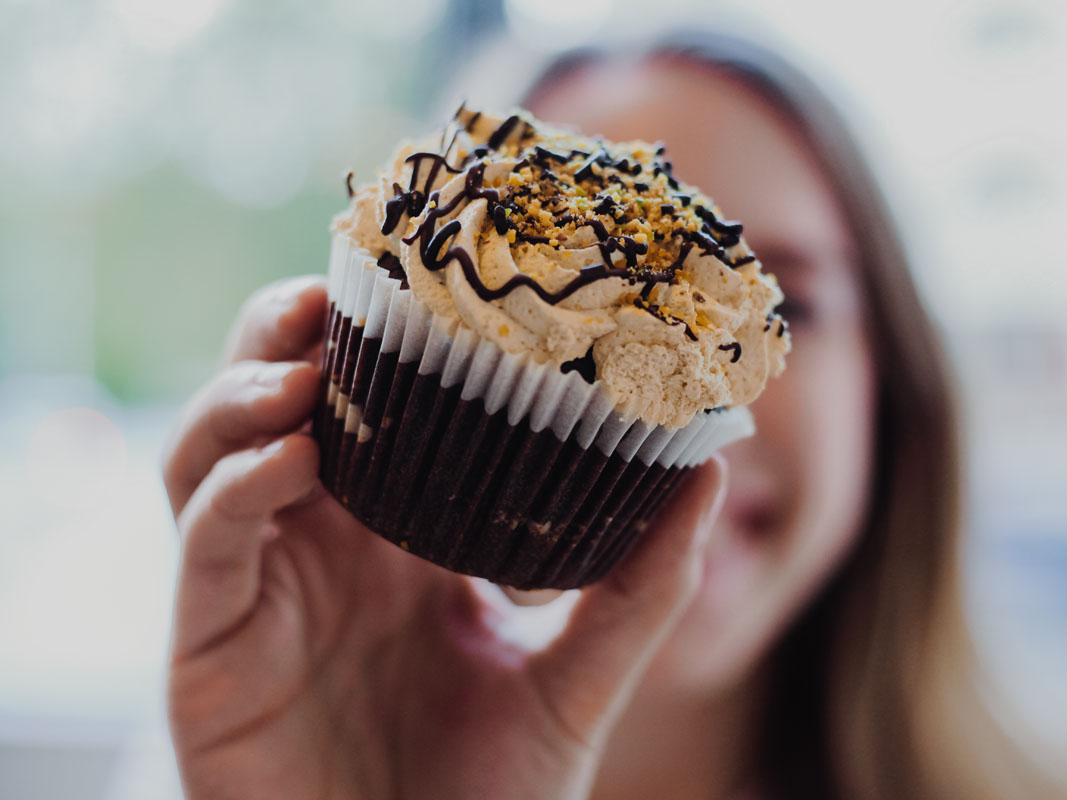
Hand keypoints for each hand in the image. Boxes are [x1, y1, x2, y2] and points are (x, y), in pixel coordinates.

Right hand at [162, 276, 727, 798]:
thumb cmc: (488, 792)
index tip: (424, 274)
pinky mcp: (206, 649)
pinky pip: (203, 545)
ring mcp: (254, 589)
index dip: (376, 333)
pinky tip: (297, 460)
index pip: (367, 402)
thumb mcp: (577, 678)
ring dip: (243, 393)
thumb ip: (639, 586)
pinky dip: (236, 488)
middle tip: (333, 293)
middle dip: (284, 335)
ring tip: (306, 370)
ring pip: (206, 452)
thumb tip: (712, 467)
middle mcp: (317, 543)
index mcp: (392, 532)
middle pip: (268, 401)